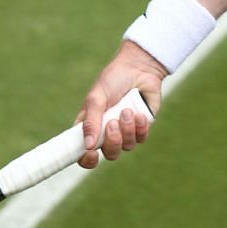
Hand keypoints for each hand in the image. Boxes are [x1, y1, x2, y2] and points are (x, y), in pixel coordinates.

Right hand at [76, 41, 167, 168]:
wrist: (139, 68)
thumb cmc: (113, 80)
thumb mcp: (96, 98)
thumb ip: (91, 121)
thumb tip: (87, 146)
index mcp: (91, 126)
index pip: (84, 153)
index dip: (86, 160)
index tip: (91, 154)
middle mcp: (107, 133)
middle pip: (109, 154)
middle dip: (112, 141)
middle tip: (112, 122)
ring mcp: (126, 131)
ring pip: (127, 147)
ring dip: (127, 130)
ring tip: (127, 110)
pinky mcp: (142, 127)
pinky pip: (141, 138)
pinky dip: (140, 126)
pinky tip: (139, 113)